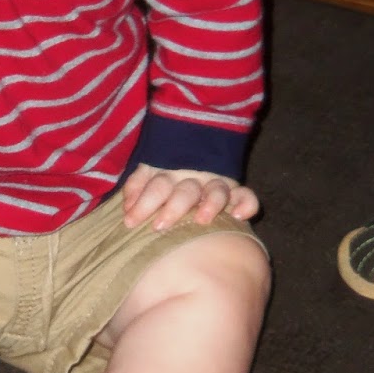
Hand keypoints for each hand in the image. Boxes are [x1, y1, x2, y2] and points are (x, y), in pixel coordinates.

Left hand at [122, 164, 259, 230]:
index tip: (130, 221)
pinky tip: (238, 216)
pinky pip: (246, 196)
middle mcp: (194, 179)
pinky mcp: (235, 192)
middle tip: (159, 226)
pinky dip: (246, 203)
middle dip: (172, 208)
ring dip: (210, 204)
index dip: (143, 202)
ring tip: (202, 220)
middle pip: (185, 191)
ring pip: (216, 191)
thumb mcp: (146, 175)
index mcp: (170, 175)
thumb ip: (137, 186)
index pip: (157, 186)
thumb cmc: (163, 179)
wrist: (196, 146)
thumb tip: (127, 207)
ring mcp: (216, 184)